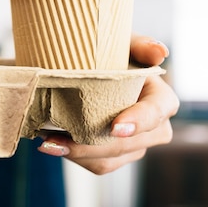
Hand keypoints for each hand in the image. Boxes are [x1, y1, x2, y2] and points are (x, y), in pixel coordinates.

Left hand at [37, 35, 179, 174]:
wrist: (81, 66)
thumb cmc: (106, 51)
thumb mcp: (121, 42)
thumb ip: (139, 44)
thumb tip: (161, 52)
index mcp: (159, 97)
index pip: (158, 112)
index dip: (139, 121)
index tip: (114, 127)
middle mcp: (153, 126)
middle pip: (129, 143)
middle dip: (94, 144)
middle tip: (57, 137)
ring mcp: (133, 144)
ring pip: (110, 159)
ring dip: (77, 154)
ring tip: (47, 142)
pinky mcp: (113, 155)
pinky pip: (97, 164)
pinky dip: (73, 156)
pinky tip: (51, 144)